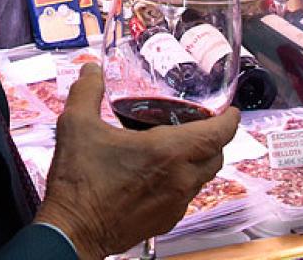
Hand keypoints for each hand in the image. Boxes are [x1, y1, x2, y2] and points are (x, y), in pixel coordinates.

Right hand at [35, 65, 238, 259]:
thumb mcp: (76, 125)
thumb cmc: (78, 183)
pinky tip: (159, 174)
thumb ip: (87, 91)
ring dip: (199, 161)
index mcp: (167, 153)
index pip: (218, 135)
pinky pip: (185, 197)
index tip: (231, 111)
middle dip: (216, 139)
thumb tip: (92, 70)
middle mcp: (179, 180)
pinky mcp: (165, 222)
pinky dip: (182, 182)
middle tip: (203, 124)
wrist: (72, 232)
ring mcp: (174, 205)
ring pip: (203, 178)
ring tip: (179, 146)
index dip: (230, 120)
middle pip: (216, 156)